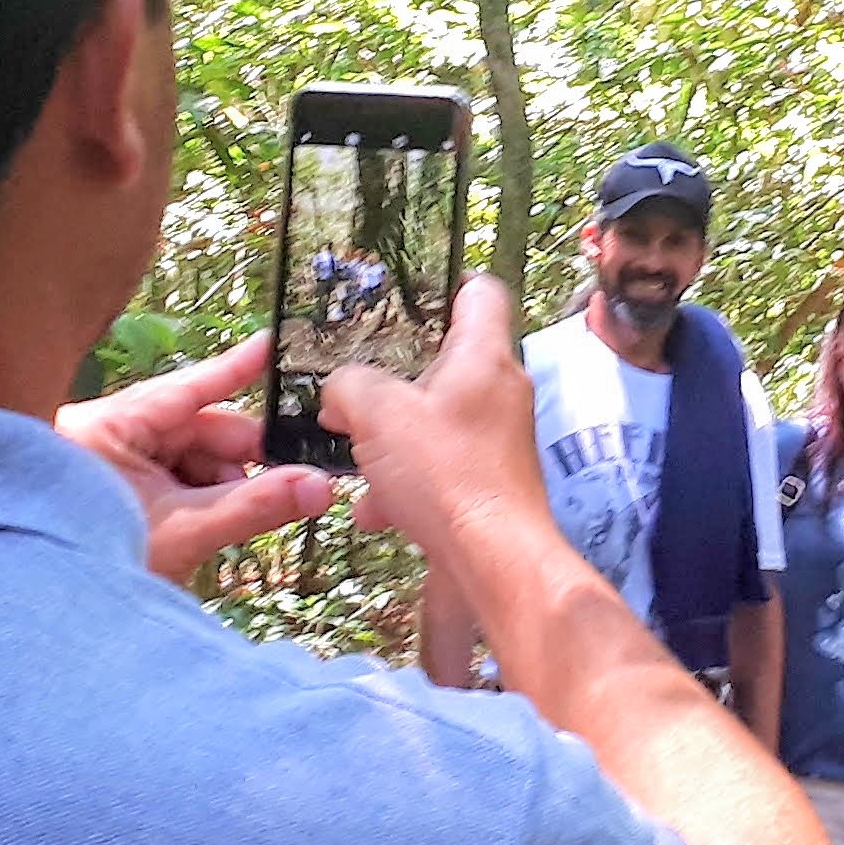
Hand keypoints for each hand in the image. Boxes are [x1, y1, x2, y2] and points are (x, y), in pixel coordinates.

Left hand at [56, 331, 334, 587]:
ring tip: (227, 520)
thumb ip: (253, 506)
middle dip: (234, 460)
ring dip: (217, 487)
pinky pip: (168, 481)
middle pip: (192, 429)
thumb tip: (318, 486)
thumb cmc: (99, 563)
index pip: (185, 388)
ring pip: (185, 459)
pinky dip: (194, 500)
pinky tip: (202, 526)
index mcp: (108, 428)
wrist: (49, 613)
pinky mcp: (112, 491)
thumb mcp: (183, 531)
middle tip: (285, 480)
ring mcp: (106, 464)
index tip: (272, 347)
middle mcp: (104, 436)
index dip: (233, 370)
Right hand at [320, 275, 548, 578]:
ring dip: (393, 439)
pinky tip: (374, 510)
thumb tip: (342, 390)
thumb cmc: (446, 474)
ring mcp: (500, 440)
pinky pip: (441, 469)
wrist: (493, 560)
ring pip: (437, 421)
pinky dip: (406, 484)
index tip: (409, 295)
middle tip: (357, 388)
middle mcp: (501, 391)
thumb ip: (350, 386)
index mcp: (484, 356)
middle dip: (396, 379)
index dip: (446, 284)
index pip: (481, 292)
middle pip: (447, 362)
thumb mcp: (377, 413)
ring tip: (356, 458)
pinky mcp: (491, 484)